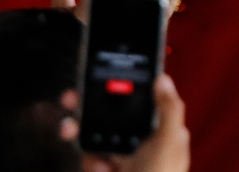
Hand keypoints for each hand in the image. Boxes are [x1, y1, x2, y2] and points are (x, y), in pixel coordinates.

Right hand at [60, 75, 190, 171]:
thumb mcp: (168, 144)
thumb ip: (169, 110)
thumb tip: (164, 80)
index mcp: (161, 132)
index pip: (140, 101)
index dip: (121, 87)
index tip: (102, 75)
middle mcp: (143, 144)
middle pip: (112, 115)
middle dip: (90, 107)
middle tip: (72, 99)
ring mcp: (124, 160)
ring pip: (97, 135)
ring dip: (81, 132)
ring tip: (70, 131)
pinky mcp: (108, 171)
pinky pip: (91, 158)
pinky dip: (90, 161)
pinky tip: (98, 168)